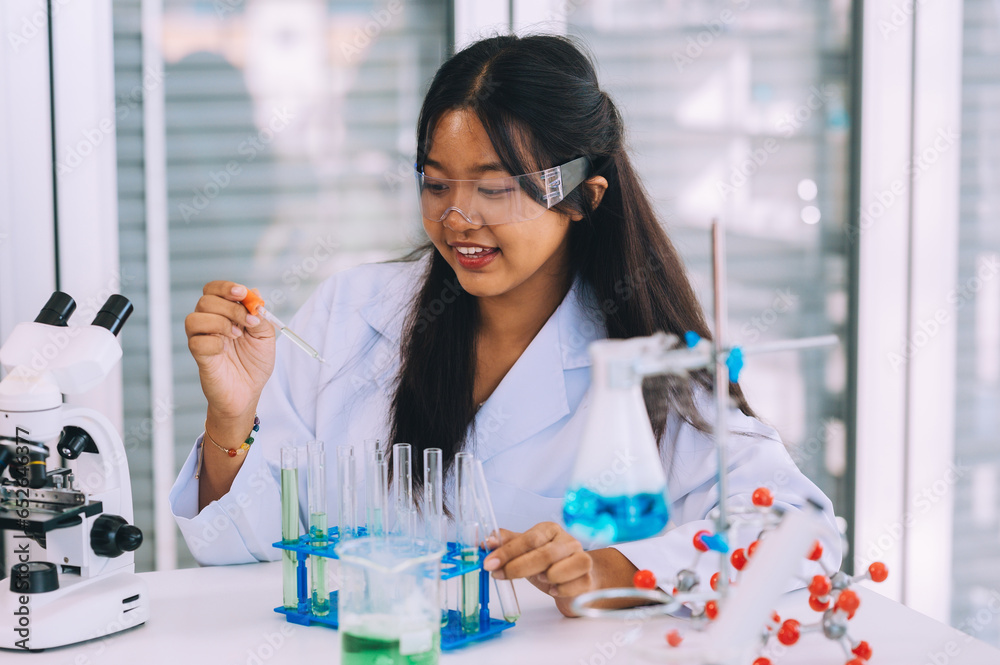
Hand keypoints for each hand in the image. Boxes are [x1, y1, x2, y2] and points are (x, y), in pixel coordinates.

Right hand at [185, 281, 275, 419]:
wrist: (249, 392)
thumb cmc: (255, 363)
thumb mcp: (265, 335)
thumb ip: (259, 315)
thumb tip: (253, 293)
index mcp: (224, 313)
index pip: (214, 290)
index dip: (225, 287)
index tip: (241, 293)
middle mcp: (209, 322)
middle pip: (205, 301)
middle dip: (230, 308)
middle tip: (248, 322)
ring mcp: (202, 339)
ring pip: (194, 319)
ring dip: (220, 323)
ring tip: (237, 336)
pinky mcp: (198, 356)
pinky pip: (195, 342)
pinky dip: (213, 343)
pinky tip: (225, 350)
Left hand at [482, 522, 594, 616]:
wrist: (576, 577)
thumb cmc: (547, 563)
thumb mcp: (526, 551)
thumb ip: (507, 544)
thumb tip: (486, 542)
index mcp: (550, 530)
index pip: (528, 539)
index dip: (506, 551)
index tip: (488, 563)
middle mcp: (567, 541)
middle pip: (543, 554)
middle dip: (518, 567)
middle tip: (499, 575)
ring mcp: (581, 559)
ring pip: (558, 571)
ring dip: (544, 578)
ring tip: (539, 578)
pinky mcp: (588, 579)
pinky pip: (571, 588)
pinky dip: (559, 590)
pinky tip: (554, 588)